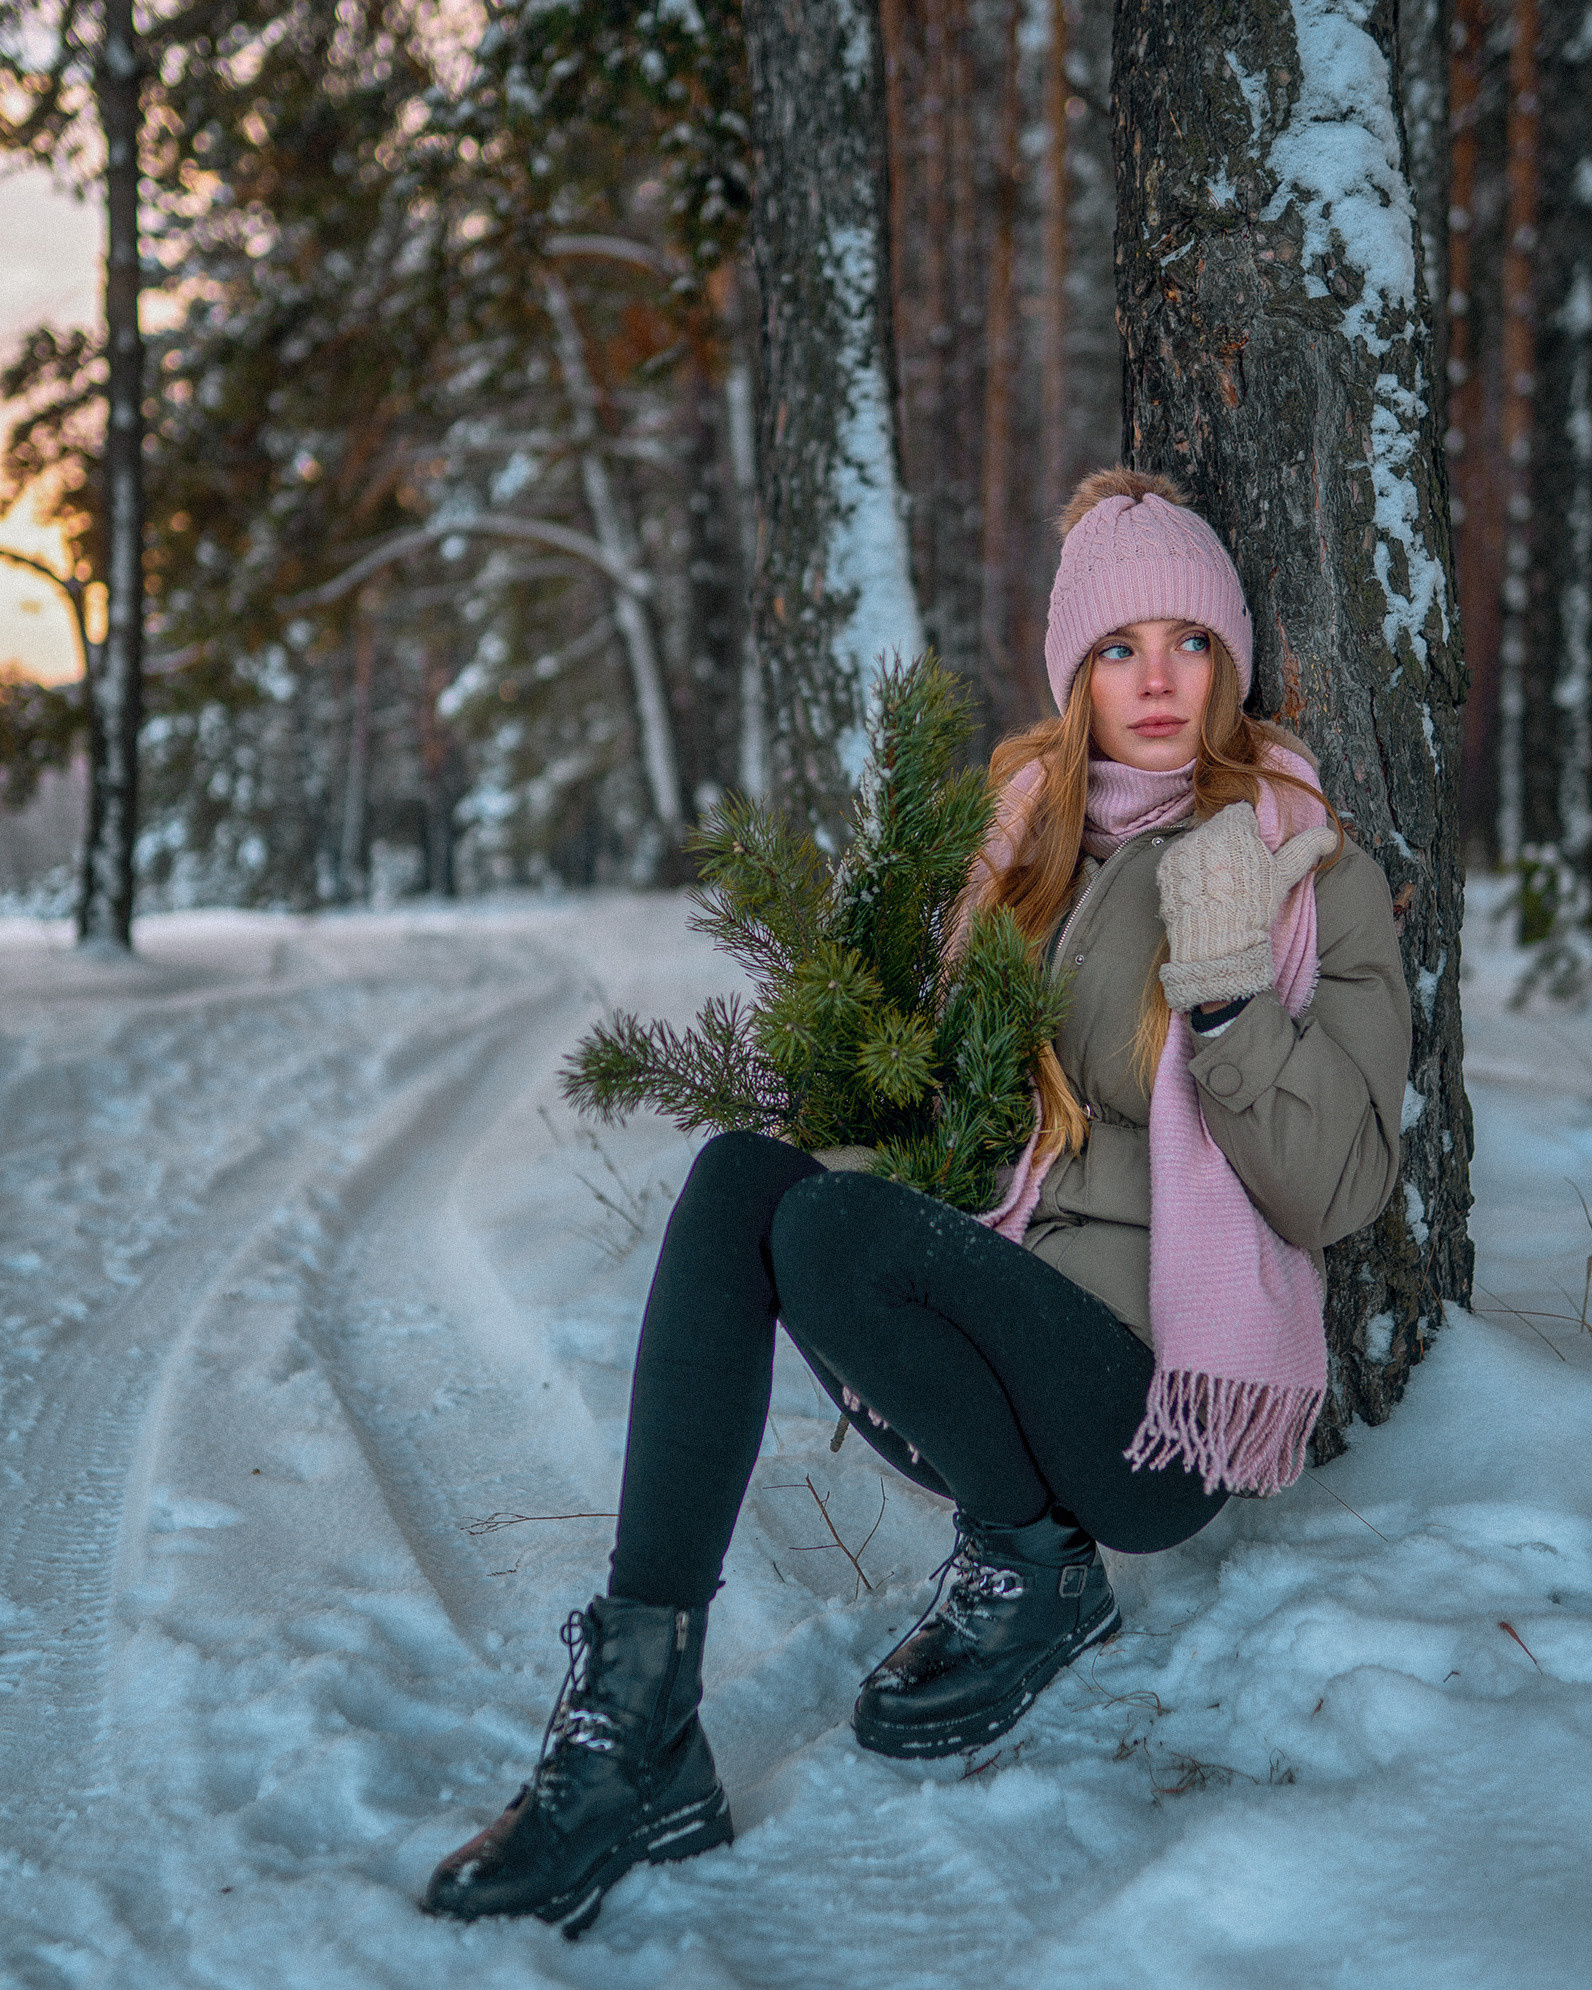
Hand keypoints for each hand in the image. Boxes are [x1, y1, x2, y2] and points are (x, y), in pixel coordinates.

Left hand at [1155, 803, 1336, 1012]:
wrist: (1218, 943)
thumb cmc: (1255, 906)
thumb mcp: (1284, 875)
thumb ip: (1305, 848)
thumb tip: (1330, 836)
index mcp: (1233, 826)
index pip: (1241, 815)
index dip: (1250, 834)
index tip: (1254, 856)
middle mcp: (1202, 832)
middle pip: (1218, 828)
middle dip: (1228, 845)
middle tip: (1238, 875)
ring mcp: (1179, 850)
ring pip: (1198, 844)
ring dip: (1208, 857)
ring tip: (1219, 886)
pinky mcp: (1164, 869)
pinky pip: (1180, 862)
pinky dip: (1189, 873)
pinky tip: (1201, 892)